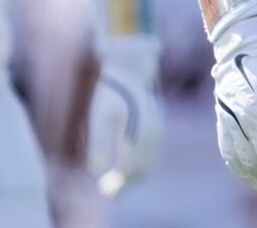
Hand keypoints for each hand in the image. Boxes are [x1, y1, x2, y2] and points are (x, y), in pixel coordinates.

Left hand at [86, 36, 163, 196]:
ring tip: (116, 180)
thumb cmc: (112, 90)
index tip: (103, 190)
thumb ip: (99, 146)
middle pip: (143, 170)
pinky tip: (127, 163)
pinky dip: (141, 163)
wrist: (131, 64)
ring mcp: (159, 129)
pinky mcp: (158, 123)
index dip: (118, 185)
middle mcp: (156, 135)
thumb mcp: (99, 118)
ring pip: (149, 162)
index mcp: (142, 137)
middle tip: (108, 191)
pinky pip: (153, 152)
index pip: (131, 172)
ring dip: (134, 174)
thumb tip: (97, 172)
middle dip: (126, 183)